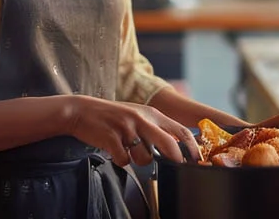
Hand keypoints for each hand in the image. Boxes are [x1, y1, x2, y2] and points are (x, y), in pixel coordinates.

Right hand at [64, 95, 200, 166]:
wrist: (82, 111)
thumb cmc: (114, 116)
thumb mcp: (139, 115)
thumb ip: (156, 128)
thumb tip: (174, 146)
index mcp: (152, 113)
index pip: (179, 130)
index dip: (191, 146)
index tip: (196, 158)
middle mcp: (142, 118)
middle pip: (168, 143)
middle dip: (175, 158)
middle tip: (176, 166)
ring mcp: (127, 127)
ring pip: (144, 157)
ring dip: (138, 160)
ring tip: (128, 149)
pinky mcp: (112, 137)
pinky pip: (124, 160)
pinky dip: (120, 160)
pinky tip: (115, 150)